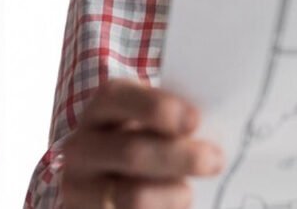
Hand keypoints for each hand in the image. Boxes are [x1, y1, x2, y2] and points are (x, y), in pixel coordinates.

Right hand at [58, 79, 223, 208]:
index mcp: (100, 110)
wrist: (110, 180)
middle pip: (132, 152)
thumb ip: (174, 123)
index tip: (195, 120)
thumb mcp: (150, 124)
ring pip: (132, 196)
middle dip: (180, 157)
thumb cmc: (145, 142)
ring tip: (189, 193)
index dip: (157, 107)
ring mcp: (81, 188)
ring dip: (172, 195)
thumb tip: (214, 134)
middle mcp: (82, 148)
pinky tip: (178, 207)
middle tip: (215, 160)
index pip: (117, 98)